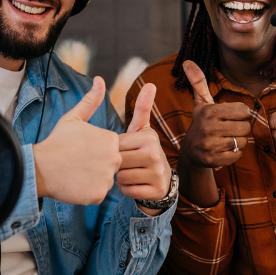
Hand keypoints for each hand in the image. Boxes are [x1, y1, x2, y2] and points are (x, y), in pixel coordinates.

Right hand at [33, 77, 121, 204]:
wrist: (40, 167)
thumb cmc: (57, 142)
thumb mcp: (74, 118)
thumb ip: (91, 101)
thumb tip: (100, 80)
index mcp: (111, 140)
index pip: (111, 149)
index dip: (96, 151)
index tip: (82, 151)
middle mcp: (114, 158)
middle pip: (111, 165)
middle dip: (97, 165)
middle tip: (79, 163)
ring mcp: (107, 178)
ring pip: (105, 180)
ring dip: (94, 179)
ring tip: (76, 172)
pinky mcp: (99, 194)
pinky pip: (98, 193)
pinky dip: (88, 191)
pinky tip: (75, 184)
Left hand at [117, 83, 170, 202]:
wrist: (161, 180)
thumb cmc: (144, 151)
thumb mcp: (142, 129)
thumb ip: (142, 108)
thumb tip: (151, 83)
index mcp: (149, 137)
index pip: (116, 145)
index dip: (114, 150)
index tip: (124, 151)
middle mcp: (155, 154)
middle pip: (117, 162)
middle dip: (116, 165)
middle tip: (127, 164)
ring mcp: (157, 174)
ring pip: (121, 177)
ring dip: (120, 178)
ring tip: (131, 173)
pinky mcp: (155, 191)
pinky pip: (127, 191)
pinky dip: (126, 190)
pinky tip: (134, 184)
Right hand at [177, 60, 252, 169]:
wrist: (190, 151)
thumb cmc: (201, 123)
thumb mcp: (201, 103)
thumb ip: (198, 82)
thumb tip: (187, 61)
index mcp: (209, 111)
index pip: (244, 110)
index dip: (241, 114)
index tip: (230, 116)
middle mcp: (209, 128)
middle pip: (246, 127)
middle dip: (241, 129)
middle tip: (229, 129)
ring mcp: (210, 145)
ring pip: (243, 142)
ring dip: (238, 142)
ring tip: (225, 139)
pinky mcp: (213, 160)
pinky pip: (238, 155)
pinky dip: (235, 154)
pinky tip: (224, 150)